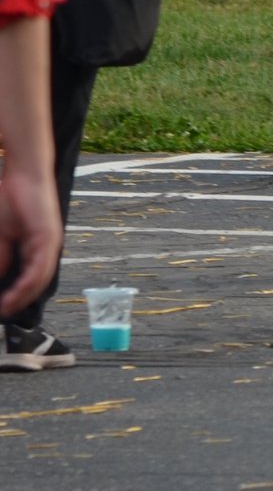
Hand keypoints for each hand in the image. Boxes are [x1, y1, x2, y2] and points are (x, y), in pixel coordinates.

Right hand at [0, 161, 61, 318]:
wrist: (23, 176)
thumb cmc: (10, 201)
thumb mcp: (1, 236)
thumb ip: (1, 257)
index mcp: (35, 249)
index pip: (27, 279)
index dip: (15, 295)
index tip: (2, 308)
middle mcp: (46, 249)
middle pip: (36, 283)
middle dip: (18, 301)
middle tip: (3, 313)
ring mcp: (50, 244)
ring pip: (40, 279)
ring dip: (23, 296)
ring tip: (7, 308)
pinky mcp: (50, 238)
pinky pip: (42, 266)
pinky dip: (29, 282)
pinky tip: (17, 292)